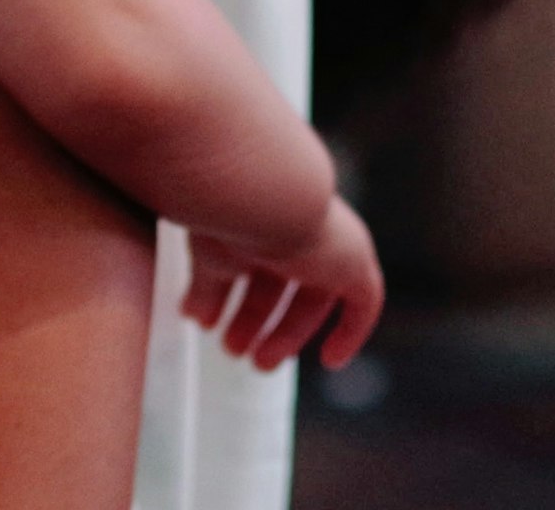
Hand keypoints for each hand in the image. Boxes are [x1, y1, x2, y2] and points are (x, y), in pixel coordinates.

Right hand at [180, 196, 383, 373]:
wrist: (263, 192)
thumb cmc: (226, 212)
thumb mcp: (209, 256)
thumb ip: (204, 286)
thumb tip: (192, 315)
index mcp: (257, 215)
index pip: (250, 260)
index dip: (233, 294)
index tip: (213, 319)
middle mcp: (291, 224)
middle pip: (278, 282)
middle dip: (254, 320)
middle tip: (235, 351)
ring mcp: (323, 240)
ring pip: (310, 295)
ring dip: (284, 333)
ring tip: (257, 362)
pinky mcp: (354, 259)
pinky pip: (363, 301)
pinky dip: (350, 331)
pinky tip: (332, 358)